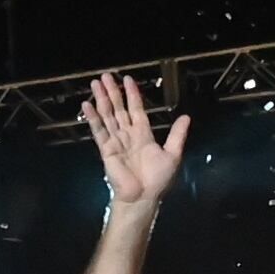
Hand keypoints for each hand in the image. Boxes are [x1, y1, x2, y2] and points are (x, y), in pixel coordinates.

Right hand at [83, 69, 185, 209]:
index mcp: (143, 134)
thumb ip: (177, 135)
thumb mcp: (173, 154)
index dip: (132, 94)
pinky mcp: (106, 149)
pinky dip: (93, 118)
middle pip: (119, 108)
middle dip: (113, 91)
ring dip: (102, 99)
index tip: (127, 79)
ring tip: (96, 83)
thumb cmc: (158, 179)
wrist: (143, 197)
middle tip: (106, 76)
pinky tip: (87, 105)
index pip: (136, 109)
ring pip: (108, 115)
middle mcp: (128, 134)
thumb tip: (186, 117)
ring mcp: (116, 140)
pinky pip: (99, 130)